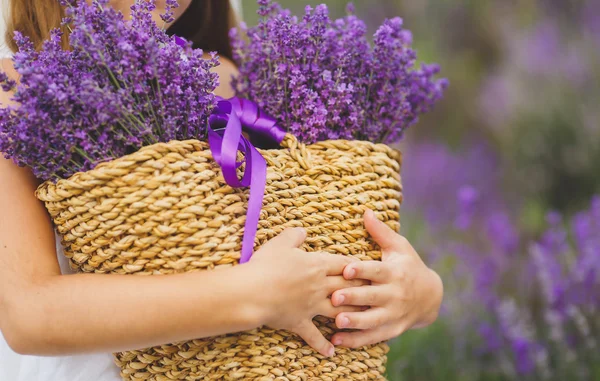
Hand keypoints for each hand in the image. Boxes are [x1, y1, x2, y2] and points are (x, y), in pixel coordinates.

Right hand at [248, 228, 364, 356]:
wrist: (252, 292)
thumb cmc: (266, 265)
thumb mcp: (281, 243)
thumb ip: (294, 235)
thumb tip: (302, 230)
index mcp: (317, 265)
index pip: (344, 265)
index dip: (357, 266)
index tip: (368, 268)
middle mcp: (320, 287)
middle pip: (348, 288)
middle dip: (363, 289)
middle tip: (376, 292)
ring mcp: (311, 306)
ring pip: (339, 311)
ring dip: (353, 314)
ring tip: (365, 318)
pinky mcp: (300, 322)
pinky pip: (314, 336)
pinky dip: (322, 345)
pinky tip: (331, 351)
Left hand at [330, 210, 442, 347]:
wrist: (430, 296)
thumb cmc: (408, 266)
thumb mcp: (399, 247)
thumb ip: (380, 232)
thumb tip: (366, 212)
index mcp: (393, 272)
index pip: (376, 271)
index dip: (362, 270)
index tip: (347, 269)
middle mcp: (394, 294)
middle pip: (372, 296)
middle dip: (354, 297)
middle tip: (334, 297)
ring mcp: (394, 313)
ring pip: (373, 320)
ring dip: (355, 322)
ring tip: (337, 321)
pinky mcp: (392, 329)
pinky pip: (373, 337)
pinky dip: (356, 340)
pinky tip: (337, 342)